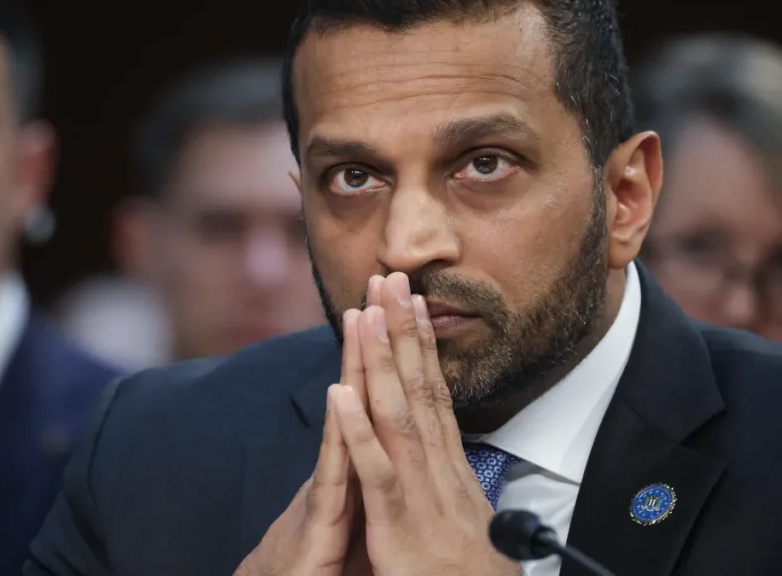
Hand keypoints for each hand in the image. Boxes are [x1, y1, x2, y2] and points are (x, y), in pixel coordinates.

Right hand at [233, 275, 392, 575]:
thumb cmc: (323, 561)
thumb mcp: (364, 514)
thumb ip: (377, 477)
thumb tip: (401, 450)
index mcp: (364, 464)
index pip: (384, 399)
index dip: (398, 352)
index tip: (409, 306)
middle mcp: (346, 466)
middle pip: (366, 391)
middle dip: (379, 336)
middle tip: (386, 282)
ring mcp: (331, 488)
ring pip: (347, 418)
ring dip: (357, 363)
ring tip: (363, 314)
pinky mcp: (321, 519)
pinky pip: (335, 471)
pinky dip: (340, 432)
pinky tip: (340, 394)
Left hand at [331, 272, 519, 575]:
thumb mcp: (464, 522)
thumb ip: (450, 485)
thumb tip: (452, 460)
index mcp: (450, 470)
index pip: (434, 394)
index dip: (420, 346)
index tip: (410, 303)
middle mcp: (440, 471)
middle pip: (419, 389)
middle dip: (402, 332)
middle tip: (390, 278)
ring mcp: (421, 496)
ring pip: (399, 417)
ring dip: (380, 362)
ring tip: (363, 314)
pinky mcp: (400, 526)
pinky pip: (377, 473)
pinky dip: (359, 432)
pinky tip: (340, 394)